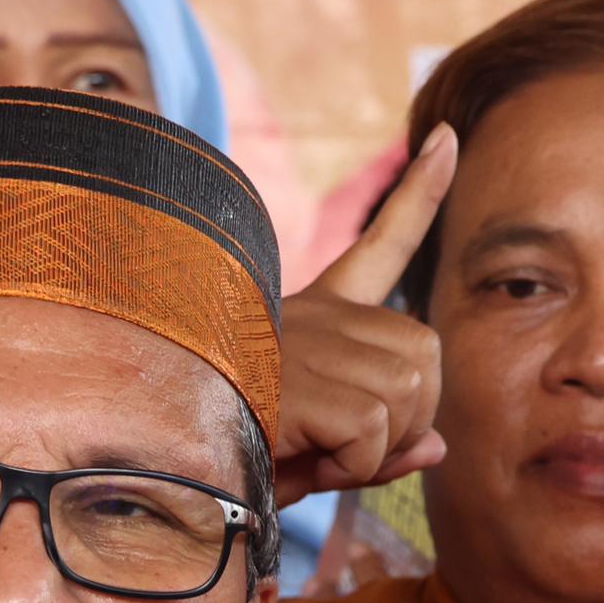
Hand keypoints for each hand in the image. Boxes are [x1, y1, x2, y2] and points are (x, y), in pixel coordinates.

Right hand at [270, 125, 456, 504]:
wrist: (158, 461)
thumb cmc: (232, 463)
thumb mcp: (315, 455)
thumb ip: (380, 446)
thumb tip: (438, 444)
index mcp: (312, 316)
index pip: (378, 246)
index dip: (418, 195)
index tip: (445, 138)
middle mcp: (312, 316)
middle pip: (424, 349)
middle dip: (410, 416)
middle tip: (355, 450)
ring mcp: (302, 341)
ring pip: (408, 390)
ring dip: (382, 446)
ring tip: (325, 459)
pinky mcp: (294, 382)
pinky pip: (373, 428)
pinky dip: (356, 465)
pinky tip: (310, 464)